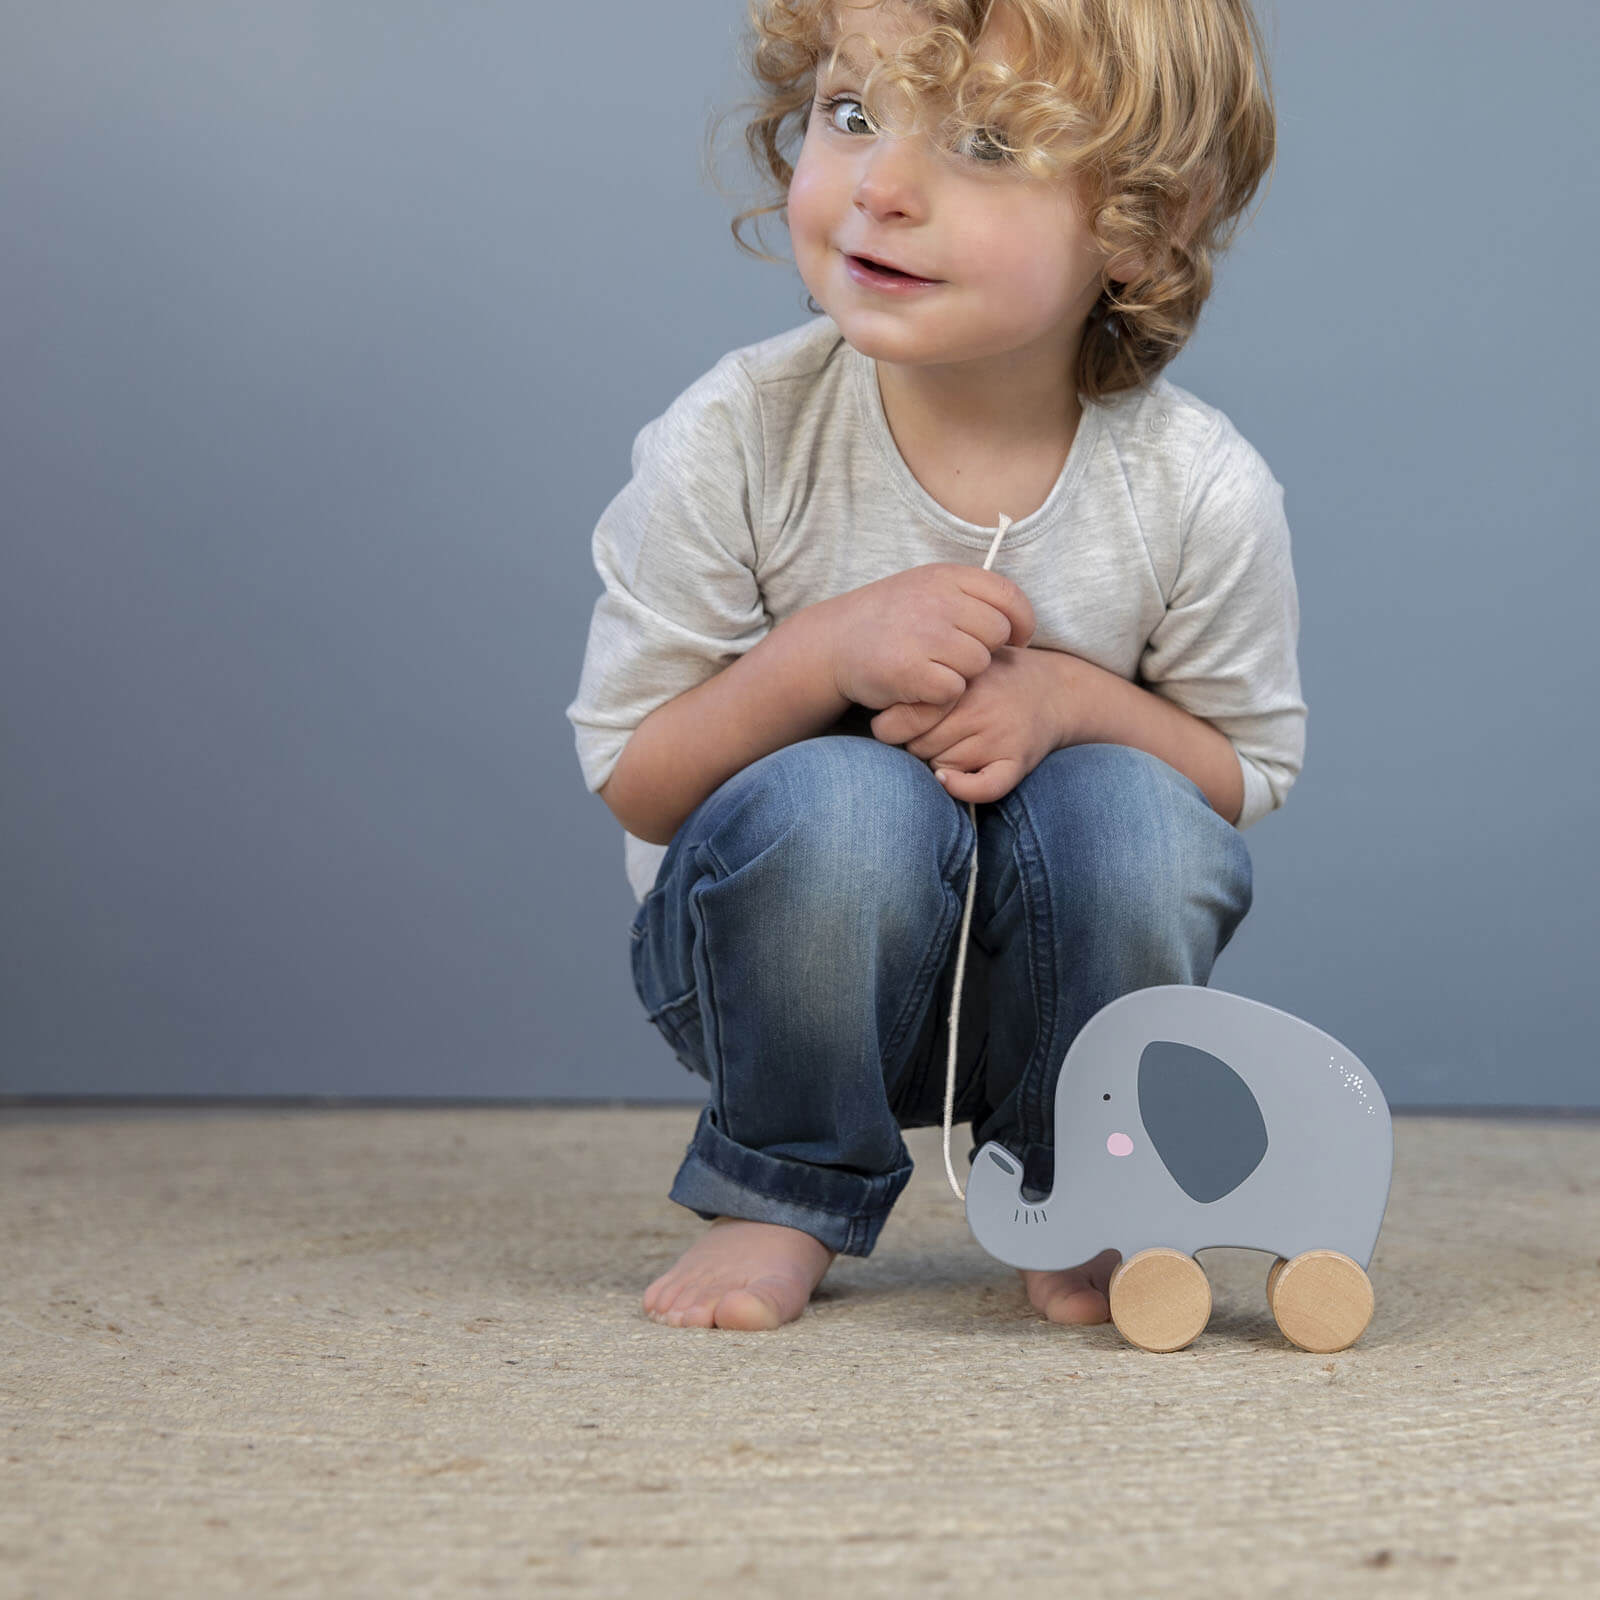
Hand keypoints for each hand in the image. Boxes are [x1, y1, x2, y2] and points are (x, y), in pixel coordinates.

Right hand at [822, 564, 1034, 712]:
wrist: (834, 642)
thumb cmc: (890, 620)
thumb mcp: (927, 588)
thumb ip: (969, 594)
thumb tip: (1017, 619)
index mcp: (946, 576)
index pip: (1009, 596)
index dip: (1022, 622)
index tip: (1016, 639)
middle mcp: (937, 600)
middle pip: (996, 634)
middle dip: (984, 650)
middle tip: (957, 656)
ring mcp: (924, 635)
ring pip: (978, 664)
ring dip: (962, 674)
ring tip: (932, 668)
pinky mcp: (911, 671)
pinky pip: (954, 689)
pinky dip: (941, 695)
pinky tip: (920, 685)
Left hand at [870, 645, 1078, 804]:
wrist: (1056, 690)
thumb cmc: (992, 678)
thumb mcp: (960, 664)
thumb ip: (923, 678)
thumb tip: (881, 716)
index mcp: (957, 681)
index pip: (900, 718)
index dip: (892, 725)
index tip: (899, 722)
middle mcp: (978, 707)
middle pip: (917, 745)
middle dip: (917, 743)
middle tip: (934, 731)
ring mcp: (998, 736)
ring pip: (940, 767)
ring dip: (938, 762)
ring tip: (956, 742)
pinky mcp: (1017, 761)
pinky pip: (982, 789)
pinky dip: (962, 789)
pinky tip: (951, 779)